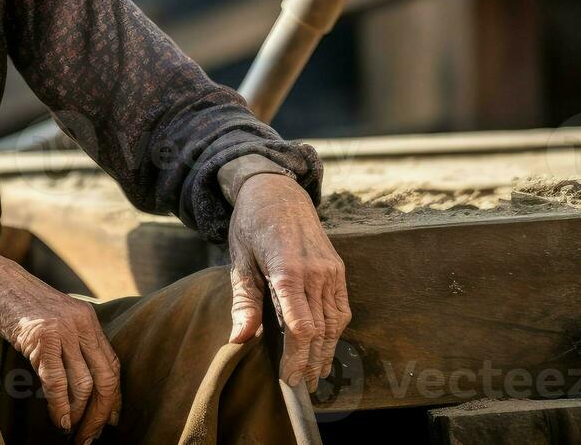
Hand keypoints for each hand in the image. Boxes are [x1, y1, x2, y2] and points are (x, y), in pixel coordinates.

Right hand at [0, 250, 120, 442]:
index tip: (110, 420)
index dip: (114, 396)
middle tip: (92, 437)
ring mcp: (63, 328)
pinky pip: (57, 381)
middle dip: (102, 413)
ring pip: (85, 384)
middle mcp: (82, 322)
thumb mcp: (49, 318)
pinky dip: (61, 408)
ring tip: (74, 434)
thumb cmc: (12, 301)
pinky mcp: (42, 335)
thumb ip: (66, 341)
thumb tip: (73, 380)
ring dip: (81, 416)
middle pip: (106, 378)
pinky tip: (60, 422)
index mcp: (87, 318)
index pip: (113, 364)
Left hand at [225, 172, 350, 390]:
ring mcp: (331, 270)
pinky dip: (335, 330)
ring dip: (327, 351)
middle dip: (312, 363)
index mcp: (287, 271)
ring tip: (315, 374)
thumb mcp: (239, 262)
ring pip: (335, 322)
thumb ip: (243, 303)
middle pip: (320, 331)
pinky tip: (325, 345)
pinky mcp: (337, 268)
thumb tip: (239, 341)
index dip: (297, 358)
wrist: (277, 192)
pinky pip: (341, 307)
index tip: (288, 378)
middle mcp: (315, 272)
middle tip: (301, 387)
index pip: (300, 327)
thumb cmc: (251, 226)